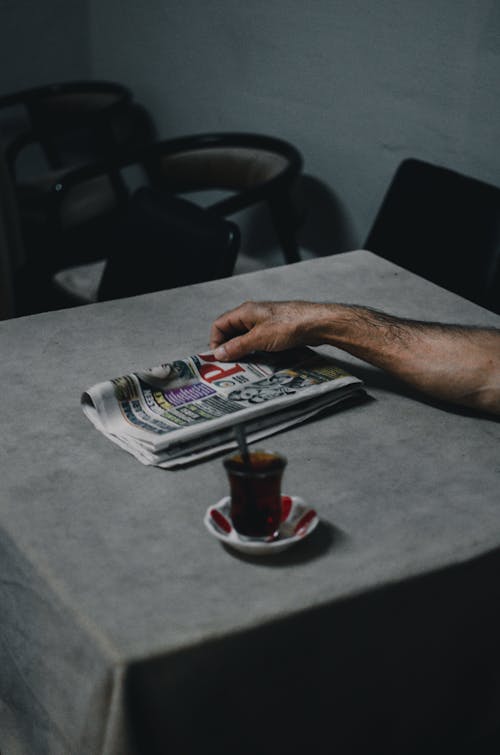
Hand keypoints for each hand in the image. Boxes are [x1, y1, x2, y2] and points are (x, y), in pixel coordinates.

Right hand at [209, 300, 325, 360]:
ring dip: (241, 350)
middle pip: (230, 331)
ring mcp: (263, 322)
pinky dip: (254, 350)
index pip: (219, 325)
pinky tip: (258, 359)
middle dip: (228, 347)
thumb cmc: (289, 325)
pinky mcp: (274, 330)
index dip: (216, 341)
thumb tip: (219, 353)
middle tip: (230, 363)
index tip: (219, 357)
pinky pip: (257, 340)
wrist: (316, 323)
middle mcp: (252, 315)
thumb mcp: (259, 338)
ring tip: (244, 363)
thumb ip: (237, 346)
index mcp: (244, 312)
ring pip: (244, 337)